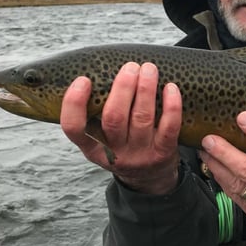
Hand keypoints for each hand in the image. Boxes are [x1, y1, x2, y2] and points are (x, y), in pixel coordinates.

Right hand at [60, 62, 182, 193]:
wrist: (150, 178)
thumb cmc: (124, 144)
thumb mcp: (103, 139)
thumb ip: (97, 114)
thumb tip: (100, 70)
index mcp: (92, 147)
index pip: (74, 128)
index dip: (74, 103)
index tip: (83, 80)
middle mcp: (114, 153)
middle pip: (114, 118)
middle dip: (123, 88)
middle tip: (130, 67)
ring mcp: (140, 155)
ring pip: (142, 118)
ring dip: (145, 89)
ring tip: (149, 69)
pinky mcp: (163, 153)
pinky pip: (169, 127)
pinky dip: (171, 105)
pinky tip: (171, 88)